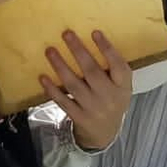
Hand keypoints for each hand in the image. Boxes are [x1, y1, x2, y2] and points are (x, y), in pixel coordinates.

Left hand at [37, 29, 132, 152]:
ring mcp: (93, 109)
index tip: (95, 32)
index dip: (107, 49)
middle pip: (92, 72)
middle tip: (66, 34)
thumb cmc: (111, 100)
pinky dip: (52, 90)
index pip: (118, 66)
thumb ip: (112, 69)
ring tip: (50, 51)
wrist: (105, 133)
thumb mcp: (120, 87)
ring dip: (61, 67)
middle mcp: (109, 97)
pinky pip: (63, 101)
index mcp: (123, 86)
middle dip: (78, 51)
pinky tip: (43, 77)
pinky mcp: (78, 117)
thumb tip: (93, 38)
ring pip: (74, 85)